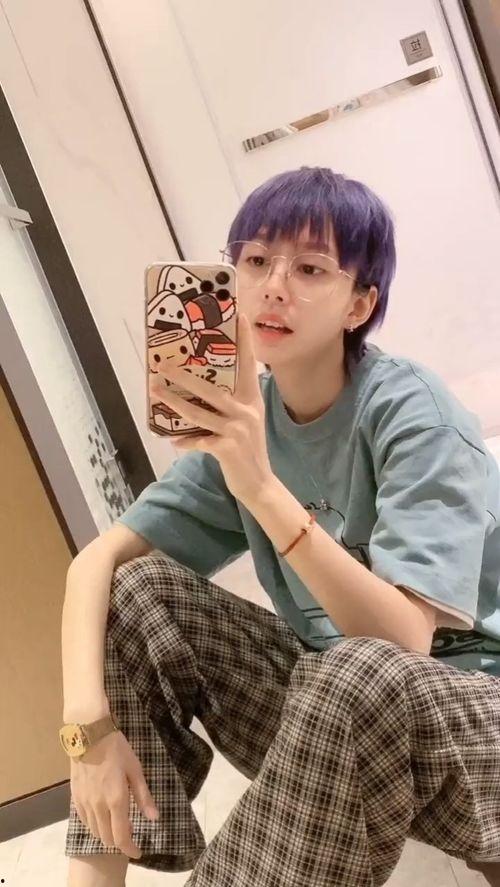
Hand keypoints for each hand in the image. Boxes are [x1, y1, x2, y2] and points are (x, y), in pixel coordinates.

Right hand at [70, 730, 158, 858]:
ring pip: (95, 832)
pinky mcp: (75, 797)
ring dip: (107, 835)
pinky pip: (85, 821)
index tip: (138, 852)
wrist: (89, 735)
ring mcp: (85, 803)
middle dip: (120, 842)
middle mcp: (98, 806)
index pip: (121, 837)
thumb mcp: (136, 770)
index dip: (130, 849)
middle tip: (130, 836)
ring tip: (117, 826)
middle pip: (107, 838)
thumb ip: (143, 796)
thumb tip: (154, 818)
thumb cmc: (117, 749)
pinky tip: (102, 818)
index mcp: (116, 800)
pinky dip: (95, 826)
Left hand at [150, 313, 273, 506]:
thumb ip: (230, 405)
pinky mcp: (227, 448)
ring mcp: (237, 430)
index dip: (244, 341)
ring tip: (155, 391)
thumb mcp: (246, 421)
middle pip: (211, 388)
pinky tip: (174, 440)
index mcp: (252, 400)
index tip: (240, 316)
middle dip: (184, 375)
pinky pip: (198, 441)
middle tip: (162, 364)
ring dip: (174, 402)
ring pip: (199, 412)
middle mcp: (246, 411)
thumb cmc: (247, 450)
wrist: (259, 484)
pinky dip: (185, 441)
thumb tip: (197, 388)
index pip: (248, 364)